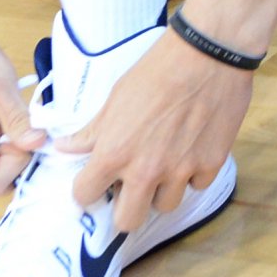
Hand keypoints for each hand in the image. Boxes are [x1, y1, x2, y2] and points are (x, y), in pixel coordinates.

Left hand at [64, 30, 252, 234]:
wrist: (207, 54)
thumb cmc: (156, 70)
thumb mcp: (116, 98)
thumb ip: (91, 131)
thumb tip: (64, 147)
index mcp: (115, 153)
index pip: (85, 195)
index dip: (87, 188)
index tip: (95, 181)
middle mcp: (146, 170)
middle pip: (128, 221)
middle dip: (125, 208)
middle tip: (130, 189)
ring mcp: (181, 170)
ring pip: (166, 206)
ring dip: (162, 190)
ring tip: (164, 165)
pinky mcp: (212, 163)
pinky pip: (197, 184)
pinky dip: (193, 173)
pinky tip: (191, 150)